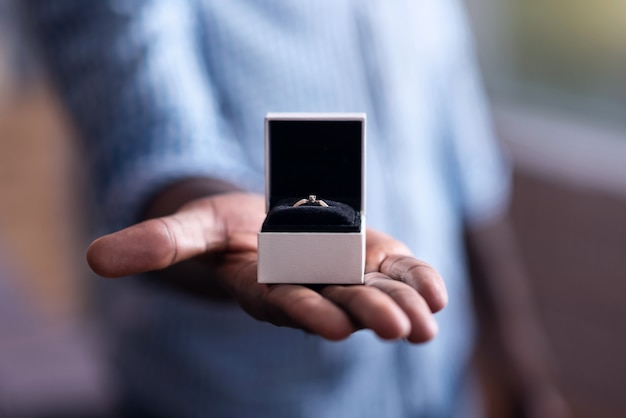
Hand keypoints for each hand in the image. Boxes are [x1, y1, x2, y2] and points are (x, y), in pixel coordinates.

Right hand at [87, 192, 446, 341]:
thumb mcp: (191, 230)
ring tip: (425, 324)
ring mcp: (344, 275)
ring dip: (402, 305)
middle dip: (367, 313)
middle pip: (340, 304)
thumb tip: (94, 258)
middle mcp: (309, 288)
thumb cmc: (224, 230)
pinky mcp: (371, 258)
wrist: (264, 224)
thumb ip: (156, 245)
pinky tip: (438, 294)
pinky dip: (419, 280)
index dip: (305, 314)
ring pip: (376, 293)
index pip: (285, 304)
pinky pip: (399, 270)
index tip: (330, 325)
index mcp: (266, 287)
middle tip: (397, 329)